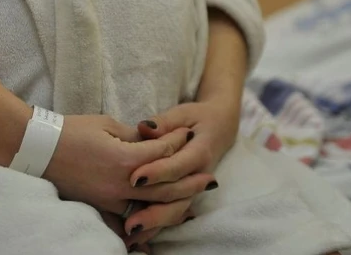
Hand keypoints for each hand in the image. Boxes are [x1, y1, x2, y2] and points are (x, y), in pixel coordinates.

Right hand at [42, 115, 212, 214]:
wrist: (39, 149)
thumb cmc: (71, 131)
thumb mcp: (107, 124)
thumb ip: (135, 136)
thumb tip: (155, 139)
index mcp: (125, 159)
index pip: (163, 152)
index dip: (177, 141)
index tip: (188, 133)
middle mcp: (122, 185)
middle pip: (166, 186)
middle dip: (190, 181)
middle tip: (210, 178)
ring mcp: (111, 200)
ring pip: (153, 207)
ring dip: (176, 205)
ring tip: (195, 201)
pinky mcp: (101, 207)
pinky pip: (131, 219)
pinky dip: (148, 221)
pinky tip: (160, 222)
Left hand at [120, 99, 239, 236]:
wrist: (220, 127)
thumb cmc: (197, 117)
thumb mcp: (183, 113)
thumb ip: (164, 122)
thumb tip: (145, 127)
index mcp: (199, 151)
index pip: (178, 165)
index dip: (158, 172)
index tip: (136, 178)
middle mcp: (199, 174)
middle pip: (178, 197)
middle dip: (154, 211)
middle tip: (129, 221)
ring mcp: (194, 188)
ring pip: (176, 211)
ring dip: (154, 225)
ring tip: (130, 234)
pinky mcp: (186, 194)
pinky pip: (172, 212)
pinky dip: (156, 226)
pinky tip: (135, 237)